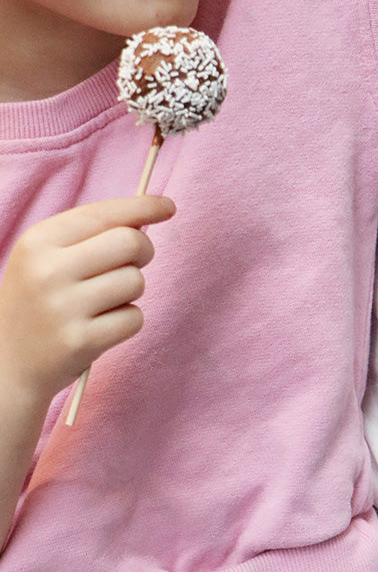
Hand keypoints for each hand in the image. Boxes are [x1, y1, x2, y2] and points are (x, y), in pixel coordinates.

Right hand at [0, 195, 175, 403]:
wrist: (6, 366)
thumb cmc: (37, 305)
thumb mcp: (44, 260)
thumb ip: (90, 236)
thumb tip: (147, 215)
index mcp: (38, 242)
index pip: (104, 214)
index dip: (143, 207)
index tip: (168, 206)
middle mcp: (48, 271)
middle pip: (130, 243)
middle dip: (143, 252)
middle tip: (131, 265)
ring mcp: (64, 307)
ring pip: (136, 282)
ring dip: (130, 292)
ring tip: (101, 304)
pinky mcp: (81, 341)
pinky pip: (135, 318)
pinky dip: (126, 322)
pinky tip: (100, 328)